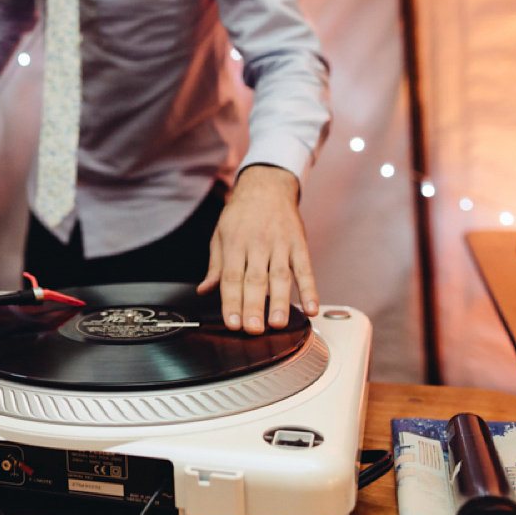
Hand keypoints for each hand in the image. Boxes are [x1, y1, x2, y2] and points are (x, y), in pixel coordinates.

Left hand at [197, 165, 318, 333]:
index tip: (232, 322)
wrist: (267, 185)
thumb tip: (204, 291)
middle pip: (255, 279)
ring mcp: (280, 244)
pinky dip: (310, 289)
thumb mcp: (220, 234)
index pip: (231, 276)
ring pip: (280, 276)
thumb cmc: (241, 213)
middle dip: (253, 306)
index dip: (231, 301)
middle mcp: (257, 243)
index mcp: (234, 242)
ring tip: (277, 323)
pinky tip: (311, 308)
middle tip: (253, 329)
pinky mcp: (299, 244)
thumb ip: (215, 266)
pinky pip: (305, 269)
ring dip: (279, 301)